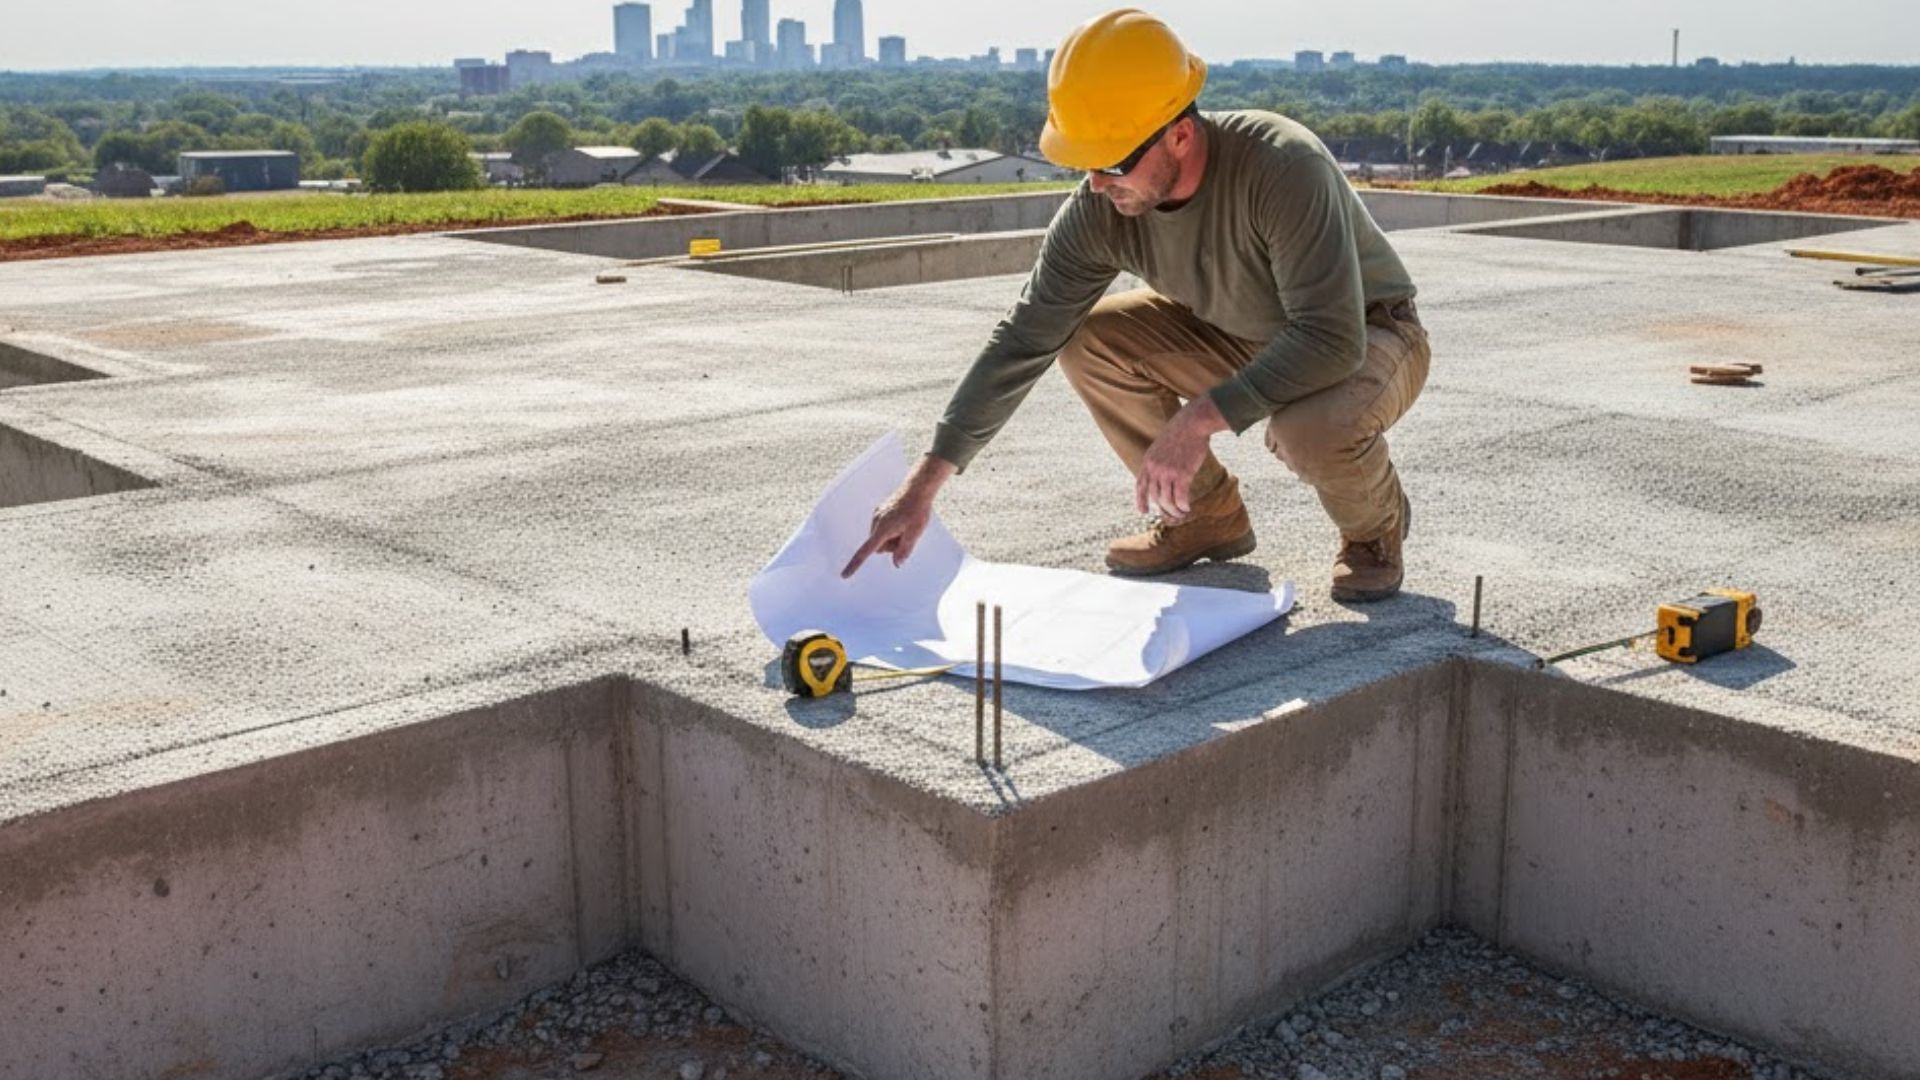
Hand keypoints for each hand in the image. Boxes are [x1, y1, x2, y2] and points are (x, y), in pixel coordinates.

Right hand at [842, 454, 955, 576]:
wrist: (917, 489)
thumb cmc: (917, 510)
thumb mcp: (915, 533)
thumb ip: (904, 550)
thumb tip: (896, 564)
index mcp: (882, 529)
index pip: (866, 551)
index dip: (855, 564)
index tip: (845, 575)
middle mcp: (876, 522)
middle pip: (879, 547)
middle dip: (891, 547)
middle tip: (907, 535)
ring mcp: (877, 516)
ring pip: (881, 538)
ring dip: (893, 538)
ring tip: (907, 525)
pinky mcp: (881, 511)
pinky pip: (883, 528)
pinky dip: (892, 529)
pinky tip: (903, 520)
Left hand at [1136, 396, 1228, 520]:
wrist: (1191, 424)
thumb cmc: (1180, 434)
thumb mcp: (1161, 446)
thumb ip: (1158, 461)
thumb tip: (1160, 476)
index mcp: (1148, 461)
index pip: (1141, 485)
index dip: (1141, 500)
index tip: (1143, 511)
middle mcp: (1155, 469)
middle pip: (1155, 496)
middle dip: (1164, 509)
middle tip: (1173, 514)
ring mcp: (1168, 472)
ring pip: (1167, 500)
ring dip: (1175, 510)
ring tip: (1182, 514)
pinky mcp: (1183, 474)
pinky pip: (1180, 497)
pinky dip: (1183, 506)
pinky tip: (1188, 508)